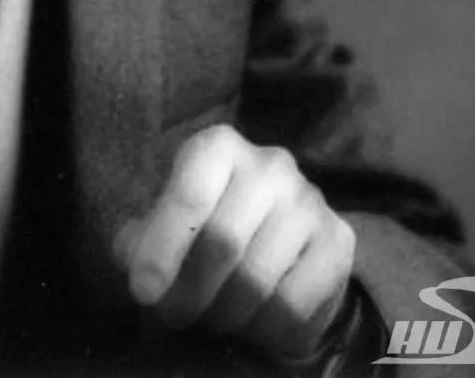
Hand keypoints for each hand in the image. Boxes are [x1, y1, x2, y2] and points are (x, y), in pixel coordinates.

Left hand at [115, 124, 355, 362]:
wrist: (283, 245)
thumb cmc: (210, 227)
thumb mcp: (167, 225)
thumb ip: (142, 239)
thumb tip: (135, 258)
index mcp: (220, 147)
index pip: (189, 194)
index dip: (162, 248)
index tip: (143, 291)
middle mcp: (269, 164)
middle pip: (223, 242)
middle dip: (189, 292)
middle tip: (174, 317)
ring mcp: (309, 200)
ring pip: (257, 280)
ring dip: (224, 314)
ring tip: (212, 318)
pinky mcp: (338, 241)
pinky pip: (293, 304)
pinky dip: (264, 328)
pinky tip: (254, 321)